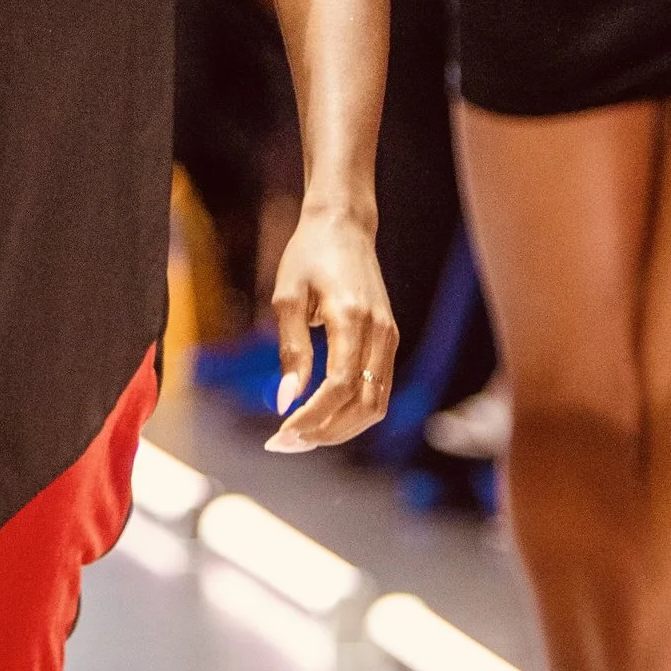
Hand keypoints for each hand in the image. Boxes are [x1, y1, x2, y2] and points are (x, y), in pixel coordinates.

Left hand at [265, 205, 396, 451]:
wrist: (343, 226)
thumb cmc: (308, 256)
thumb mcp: (287, 297)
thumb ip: (290, 350)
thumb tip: (285, 402)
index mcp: (352, 318)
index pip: (339, 386)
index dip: (312, 417)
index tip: (281, 434)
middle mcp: (379, 332)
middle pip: (363, 405)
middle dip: (325, 433)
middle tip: (285, 444)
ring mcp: (390, 337)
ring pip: (376, 405)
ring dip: (341, 429)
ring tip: (302, 436)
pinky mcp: (389, 340)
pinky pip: (379, 390)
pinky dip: (353, 412)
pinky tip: (322, 417)